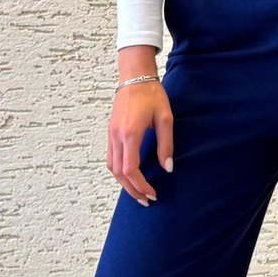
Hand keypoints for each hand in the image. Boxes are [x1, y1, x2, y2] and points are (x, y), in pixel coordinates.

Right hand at [107, 81, 173, 204]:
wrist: (134, 76)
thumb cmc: (151, 94)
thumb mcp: (165, 119)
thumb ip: (166, 145)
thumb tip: (167, 168)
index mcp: (129, 133)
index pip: (130, 169)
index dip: (141, 185)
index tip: (152, 194)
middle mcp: (116, 136)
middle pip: (119, 173)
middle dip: (132, 190)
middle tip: (146, 200)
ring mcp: (111, 134)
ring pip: (112, 167)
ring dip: (124, 183)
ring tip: (139, 192)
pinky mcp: (110, 132)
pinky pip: (111, 158)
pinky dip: (120, 172)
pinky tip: (131, 176)